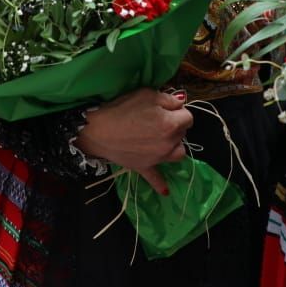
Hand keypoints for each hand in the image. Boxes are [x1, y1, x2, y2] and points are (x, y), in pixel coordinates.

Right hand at [74, 89, 192, 194]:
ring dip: (175, 146)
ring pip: (179, 153)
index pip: (188, 116)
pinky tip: (165, 191)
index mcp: (171, 124)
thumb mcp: (146, 94)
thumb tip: (180, 103)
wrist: (97, 130)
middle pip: (183, 133)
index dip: (177, 110)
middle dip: (175, 124)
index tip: (166, 108)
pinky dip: (160, 185)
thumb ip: (168, 99)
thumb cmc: (121, 109)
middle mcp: (169, 143)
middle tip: (158, 118)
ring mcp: (158, 158)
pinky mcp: (145, 167)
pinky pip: (156, 179)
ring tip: (163, 139)